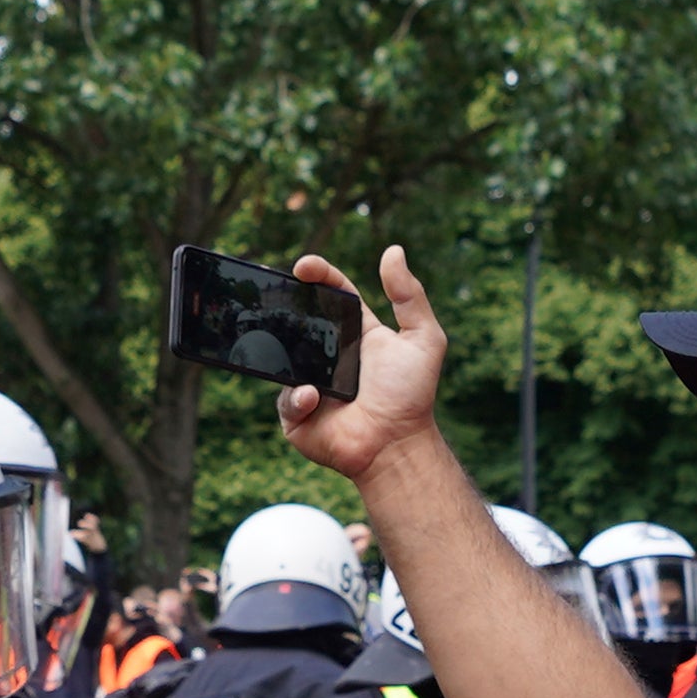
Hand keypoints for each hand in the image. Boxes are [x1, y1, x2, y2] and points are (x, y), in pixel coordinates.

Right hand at [274, 247, 451, 483]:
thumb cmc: (412, 396)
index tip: (303, 266)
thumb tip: (394, 251)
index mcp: (356, 333)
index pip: (333, 294)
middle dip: (282, 304)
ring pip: (283, 358)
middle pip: (299, 320)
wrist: (396, 445)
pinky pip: (285, 399)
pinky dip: (296, 396)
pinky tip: (313, 397)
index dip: (319, 275)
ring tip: (303, 358)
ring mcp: (310, 383)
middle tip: (273, 290)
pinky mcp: (297, 414)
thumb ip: (410, 296)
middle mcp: (330, 355)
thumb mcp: (423, 339)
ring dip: (286, 352)